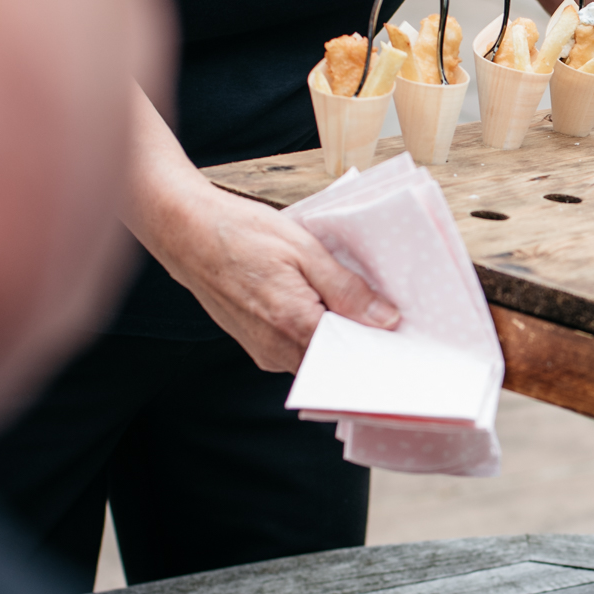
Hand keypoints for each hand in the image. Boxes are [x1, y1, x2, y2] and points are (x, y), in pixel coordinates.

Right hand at [124, 88, 397, 372]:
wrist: (185, 232)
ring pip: (316, 356)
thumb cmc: (241, 233)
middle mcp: (275, 349)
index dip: (381, 348)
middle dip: (363, 342)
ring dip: (338, 335)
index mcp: (292, 325)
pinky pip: (296, 348)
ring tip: (360, 305)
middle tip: (392, 317)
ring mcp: (262, 351)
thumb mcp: (304, 249)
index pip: (351, 358)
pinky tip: (326, 305)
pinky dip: (315, 331)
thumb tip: (386, 320)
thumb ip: (346, 289)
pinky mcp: (255, 344)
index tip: (408, 338)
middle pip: (335, 361)